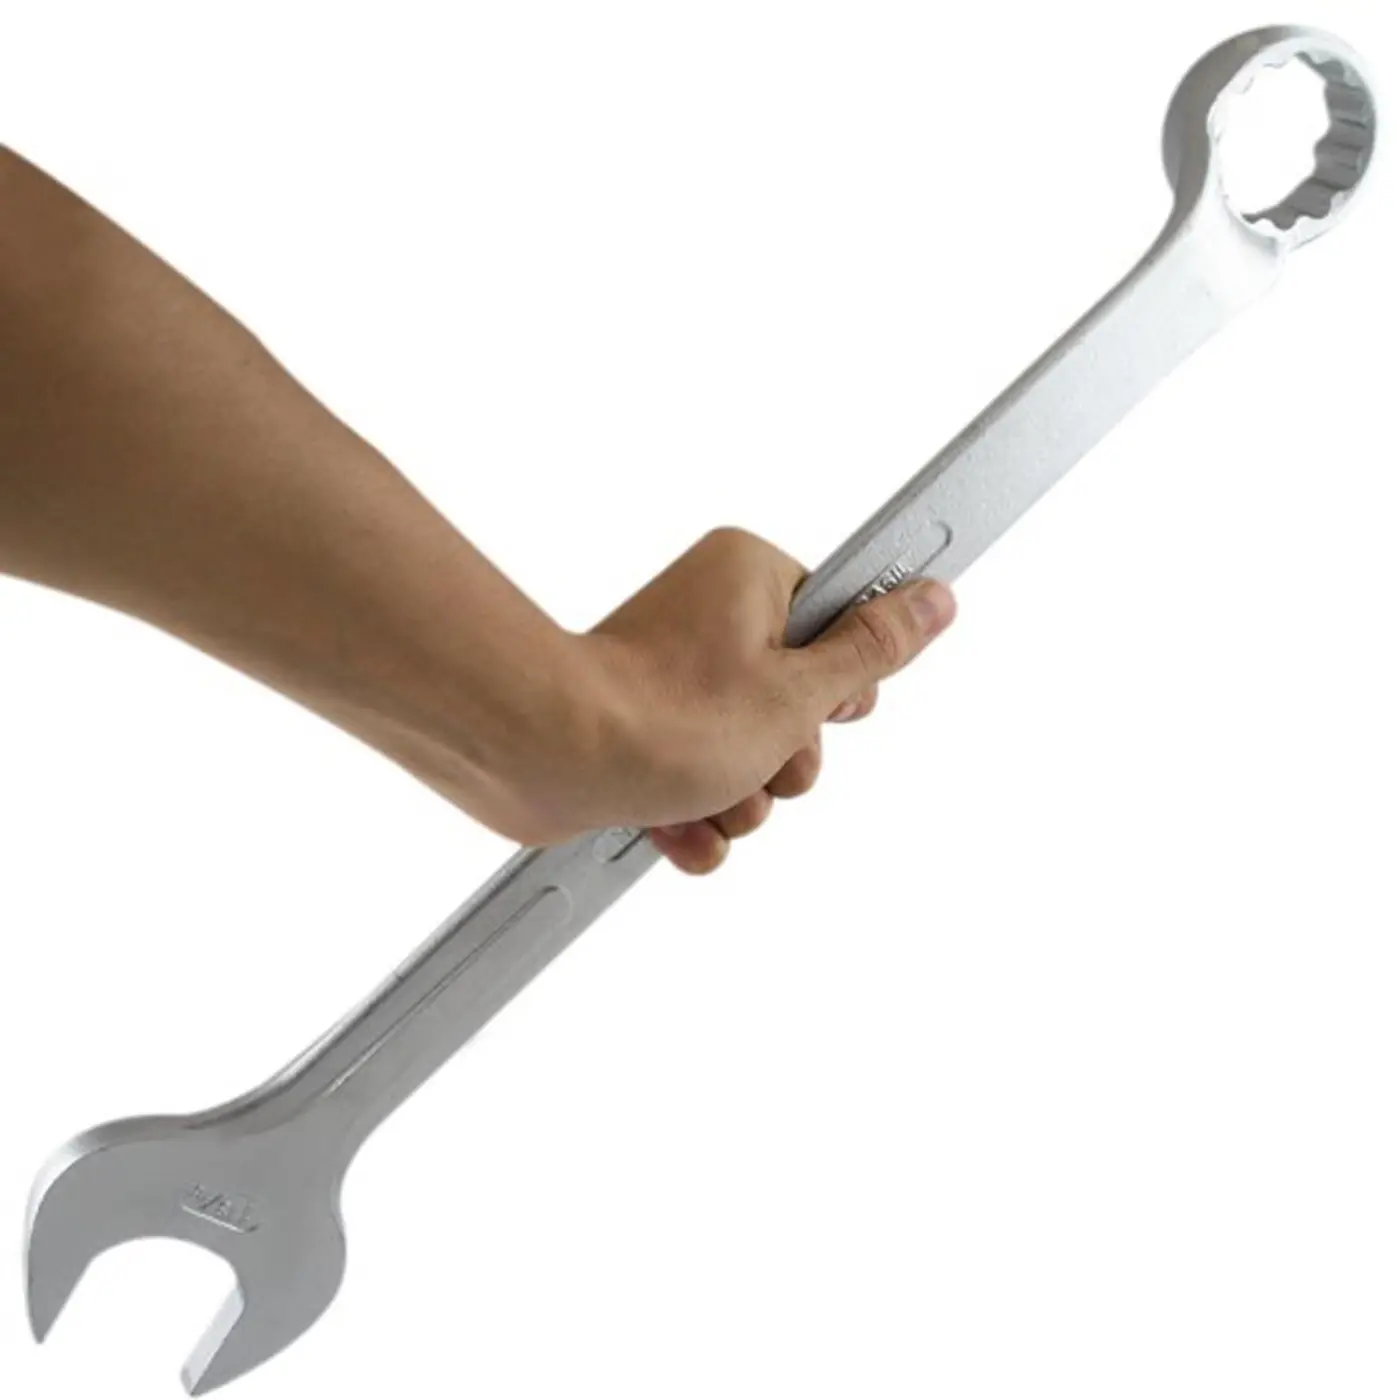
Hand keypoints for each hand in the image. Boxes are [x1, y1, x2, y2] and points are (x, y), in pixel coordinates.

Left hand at [566, 528, 955, 873]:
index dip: (838, 687)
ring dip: (740, 797)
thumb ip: (872, 652)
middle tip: (762, 762)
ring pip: (746, 754)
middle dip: (786, 760)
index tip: (826, 712)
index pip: (835, 626)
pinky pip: (693, 780)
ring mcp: (668, 680)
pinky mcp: (635, 731)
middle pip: (794, 703)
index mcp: (747, 577)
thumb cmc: (665, 716)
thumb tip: (935, 598)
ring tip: (707, 795)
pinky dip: (694, 815)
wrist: (544, 759)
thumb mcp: (800, 691)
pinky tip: (678, 827)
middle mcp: (706, 619)